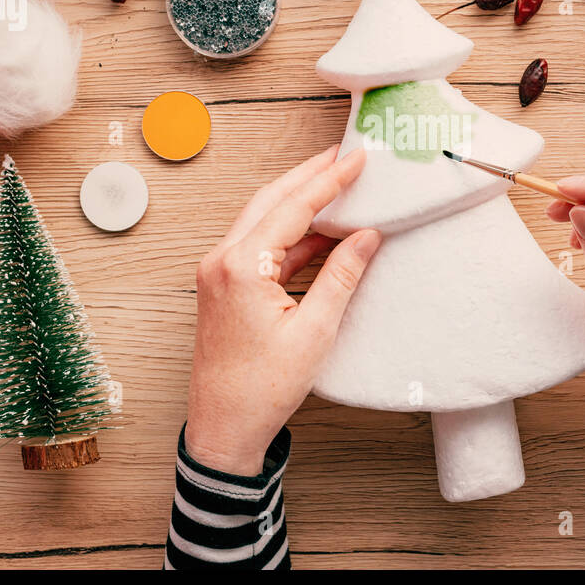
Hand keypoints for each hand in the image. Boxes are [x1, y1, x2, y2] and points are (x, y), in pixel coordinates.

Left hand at [186, 146, 380, 474]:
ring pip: (263, 220)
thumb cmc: (263, 389)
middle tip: (344, 156)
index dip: (329, 180)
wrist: (224, 428)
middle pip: (271, 201)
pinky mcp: (224, 287)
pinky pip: (260, 247)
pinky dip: (291, 235)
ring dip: (299, 202)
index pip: (292, 207)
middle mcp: (222, 261)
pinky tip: (321, 232)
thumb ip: (342, 276)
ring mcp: (218, 273)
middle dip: (309, 176)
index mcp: (242, 266)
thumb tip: (366, 236)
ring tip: (336, 185)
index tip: (356, 159)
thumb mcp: (315, 331)